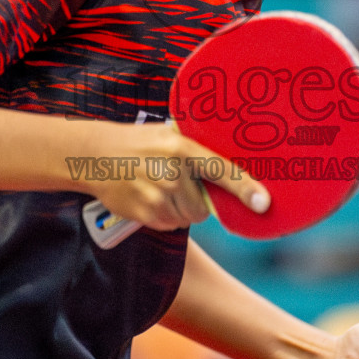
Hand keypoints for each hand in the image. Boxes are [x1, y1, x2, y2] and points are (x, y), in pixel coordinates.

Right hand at [83, 122, 269, 230]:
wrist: (95, 155)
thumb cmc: (138, 142)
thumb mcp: (167, 135)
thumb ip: (195, 149)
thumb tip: (232, 165)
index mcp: (182, 148)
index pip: (222, 170)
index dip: (245, 188)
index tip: (263, 203)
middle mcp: (172, 173)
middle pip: (203, 206)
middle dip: (196, 201)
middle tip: (177, 184)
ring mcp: (158, 196)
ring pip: (187, 217)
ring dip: (180, 209)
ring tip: (159, 189)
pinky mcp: (145, 213)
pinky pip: (169, 224)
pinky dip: (164, 216)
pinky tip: (149, 198)